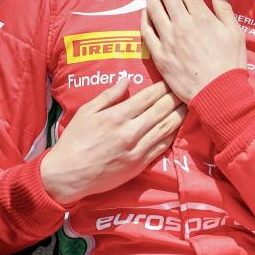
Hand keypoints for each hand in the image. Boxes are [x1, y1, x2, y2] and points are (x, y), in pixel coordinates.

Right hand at [40, 78, 185, 204]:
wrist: (67, 175)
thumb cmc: (74, 141)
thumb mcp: (86, 112)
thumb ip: (108, 96)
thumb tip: (126, 80)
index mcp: (116, 117)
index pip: (147, 97)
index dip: (162, 88)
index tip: (170, 81)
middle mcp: (130, 132)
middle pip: (161, 110)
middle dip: (175, 98)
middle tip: (186, 89)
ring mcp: (137, 149)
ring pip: (166, 128)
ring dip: (179, 115)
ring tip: (188, 105)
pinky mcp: (140, 164)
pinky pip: (162, 147)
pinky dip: (172, 135)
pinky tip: (178, 127)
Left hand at [141, 0, 245, 102]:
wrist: (217, 92)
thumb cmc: (230, 63)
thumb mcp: (235, 33)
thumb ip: (224, 9)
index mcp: (202, 18)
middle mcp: (182, 25)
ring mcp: (168, 39)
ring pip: (154, 10)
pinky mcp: (159, 55)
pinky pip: (147, 32)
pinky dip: (144, 18)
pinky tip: (144, 11)